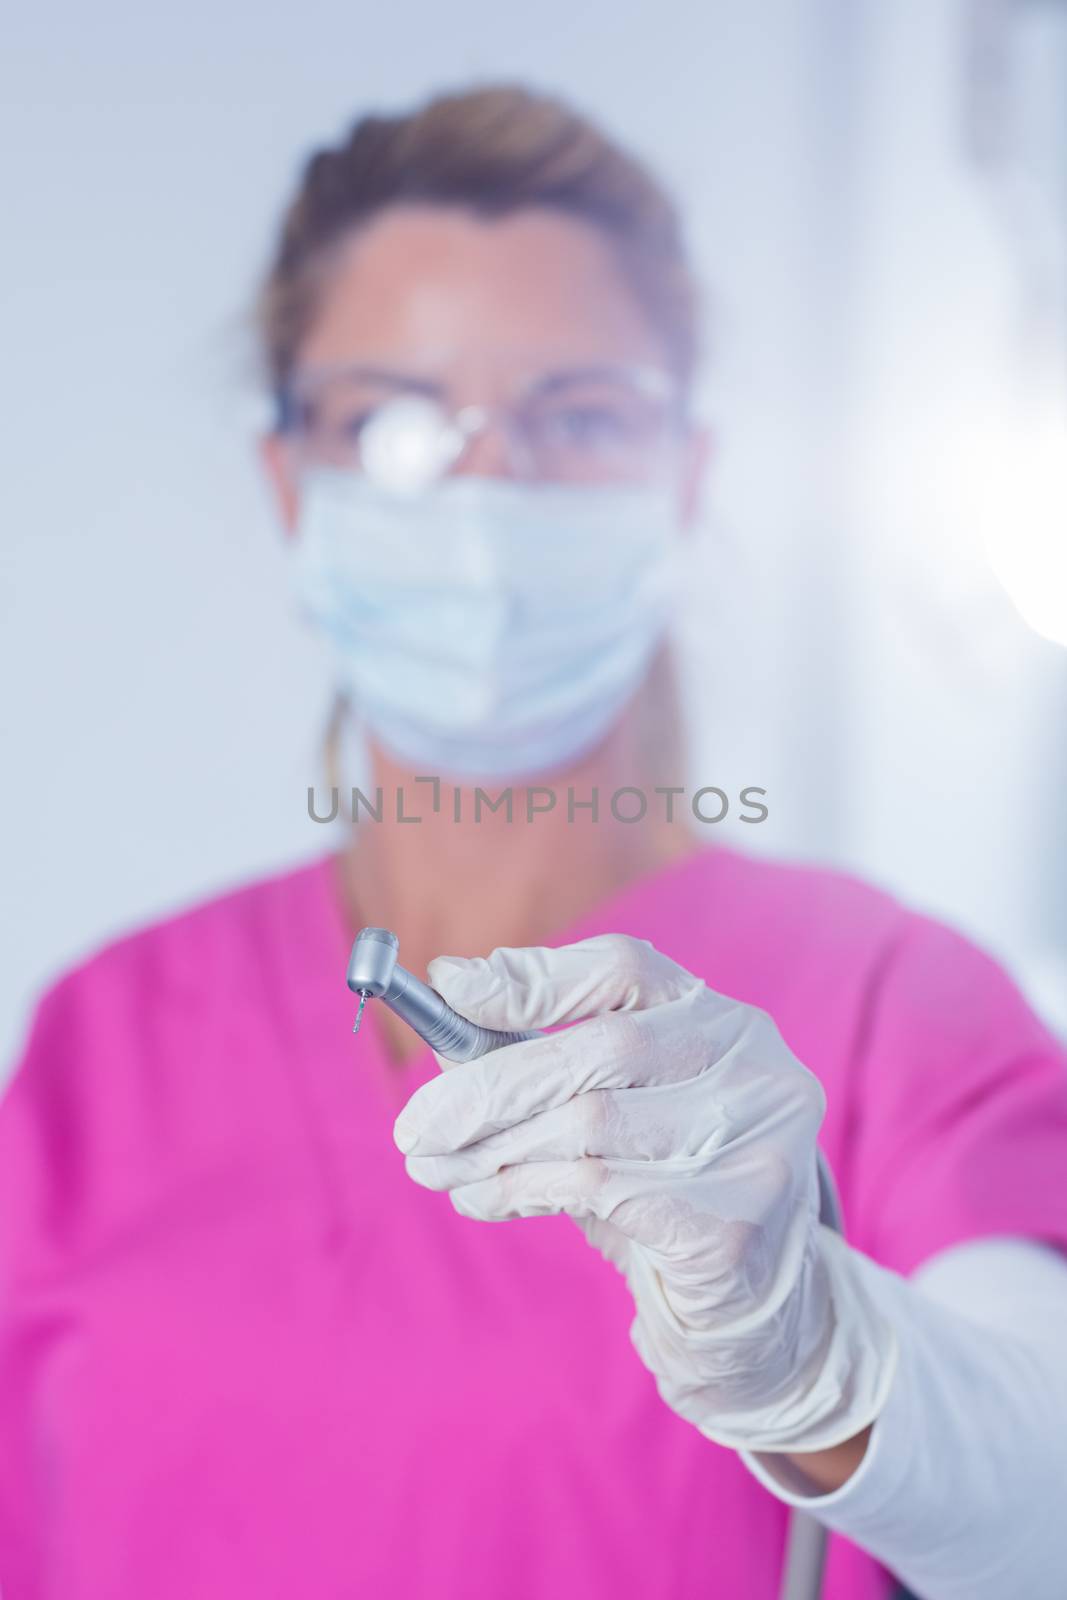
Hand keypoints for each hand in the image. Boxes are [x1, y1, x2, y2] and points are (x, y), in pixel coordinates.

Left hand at [394, 933, 894, 1452]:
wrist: (747, 1309)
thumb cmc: (661, 1190)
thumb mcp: (612, 1110)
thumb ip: (545, 1060)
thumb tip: (449, 1005)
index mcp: (723, 1019)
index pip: (625, 967)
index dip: (534, 978)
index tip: (448, 991)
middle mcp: (753, 1066)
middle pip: (600, 1048)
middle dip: (490, 1086)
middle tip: (414, 1126)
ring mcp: (755, 1140)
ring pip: (589, 1123)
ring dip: (494, 1148)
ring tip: (438, 1168)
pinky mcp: (732, 1218)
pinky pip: (597, 1190)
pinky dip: (522, 1189)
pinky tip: (484, 1198)